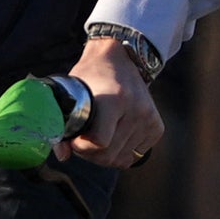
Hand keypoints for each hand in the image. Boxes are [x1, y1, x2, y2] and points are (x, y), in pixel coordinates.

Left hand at [63, 41, 165, 171]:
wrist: (120, 59)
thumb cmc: (91, 77)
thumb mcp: (72, 93)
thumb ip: (63, 124)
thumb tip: (62, 156)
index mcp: (114, 100)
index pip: (100, 143)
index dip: (82, 147)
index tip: (75, 138)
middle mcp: (136, 110)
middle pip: (109, 155)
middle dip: (90, 154)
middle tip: (83, 140)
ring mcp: (148, 119)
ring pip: (122, 159)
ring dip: (106, 154)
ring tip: (98, 135)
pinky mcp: (157, 127)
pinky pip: (135, 155)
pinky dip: (122, 151)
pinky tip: (114, 134)